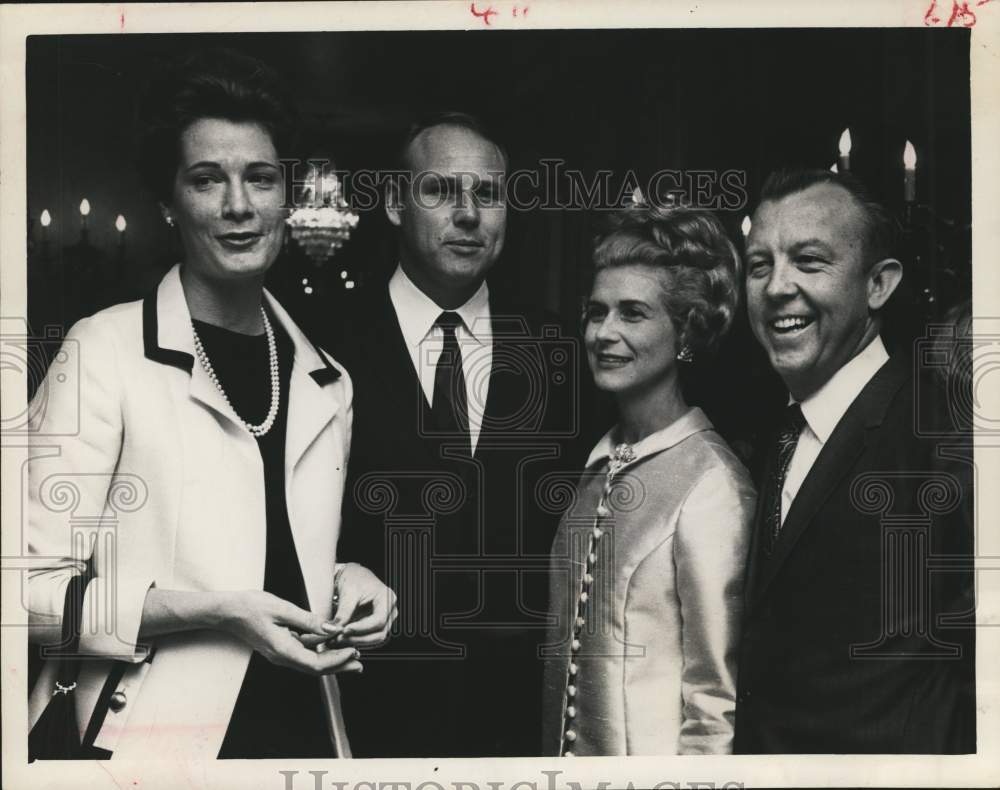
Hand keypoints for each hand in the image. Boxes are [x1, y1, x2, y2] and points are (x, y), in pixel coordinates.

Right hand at [216, 590, 361, 674]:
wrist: (228, 611)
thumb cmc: (251, 607)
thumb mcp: (283, 608)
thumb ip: (309, 620)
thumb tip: (332, 629)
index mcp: (283, 650)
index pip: (316, 664)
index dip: (337, 660)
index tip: (353, 651)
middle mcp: (282, 657)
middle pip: (316, 668)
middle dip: (339, 665)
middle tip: (360, 662)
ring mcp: (281, 653)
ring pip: (311, 661)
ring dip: (331, 659)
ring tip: (351, 654)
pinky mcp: (280, 647)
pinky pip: (304, 652)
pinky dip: (319, 650)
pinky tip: (330, 643)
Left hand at [327, 563, 397, 648]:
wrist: (351, 576)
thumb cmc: (354, 578)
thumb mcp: (348, 593)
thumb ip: (343, 612)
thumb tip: (333, 629)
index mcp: (387, 599)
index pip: (379, 620)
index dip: (362, 628)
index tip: (345, 630)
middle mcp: (390, 611)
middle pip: (380, 634)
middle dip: (359, 638)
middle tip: (340, 637)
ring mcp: (384, 620)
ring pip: (374, 639)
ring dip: (356, 642)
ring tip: (338, 639)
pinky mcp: (375, 626)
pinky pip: (368, 639)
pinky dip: (355, 641)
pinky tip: (342, 638)